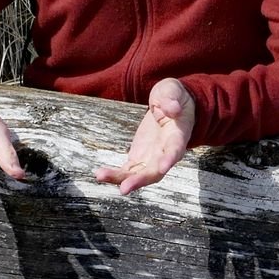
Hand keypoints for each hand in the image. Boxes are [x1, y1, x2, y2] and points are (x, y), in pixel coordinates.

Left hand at [95, 78, 194, 194]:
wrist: (170, 106)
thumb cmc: (172, 97)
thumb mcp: (172, 90)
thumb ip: (171, 98)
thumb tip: (173, 108)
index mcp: (178, 134)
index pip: (175, 149)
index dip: (170, 159)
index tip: (163, 168)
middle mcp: (166, 152)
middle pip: (155, 171)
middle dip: (140, 180)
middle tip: (124, 188)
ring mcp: (152, 158)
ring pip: (139, 175)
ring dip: (122, 179)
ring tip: (102, 176)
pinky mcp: (139, 158)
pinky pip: (128, 171)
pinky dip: (115, 175)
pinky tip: (100, 175)